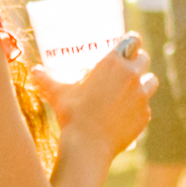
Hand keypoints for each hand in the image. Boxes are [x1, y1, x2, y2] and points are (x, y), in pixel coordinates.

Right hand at [58, 37, 154, 166]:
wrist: (88, 145)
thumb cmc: (72, 114)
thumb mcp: (58, 93)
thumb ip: (46, 79)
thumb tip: (34, 71)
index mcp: (113, 63)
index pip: (132, 41)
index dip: (131, 42)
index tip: (129, 45)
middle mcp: (131, 75)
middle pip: (144, 59)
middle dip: (137, 61)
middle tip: (127, 69)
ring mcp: (141, 96)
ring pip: (151, 81)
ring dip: (144, 83)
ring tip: (133, 90)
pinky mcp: (145, 115)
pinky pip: (146, 107)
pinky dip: (139, 108)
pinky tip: (126, 114)